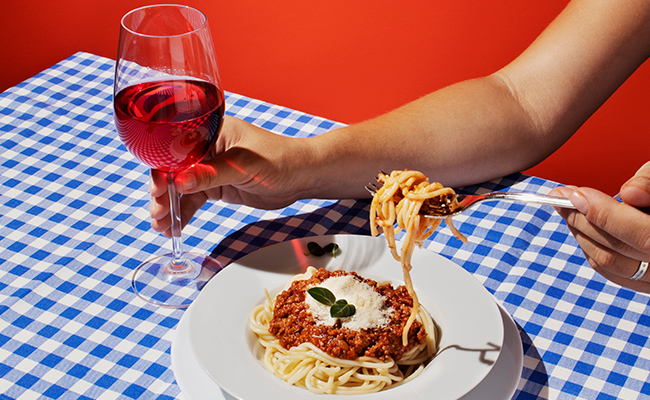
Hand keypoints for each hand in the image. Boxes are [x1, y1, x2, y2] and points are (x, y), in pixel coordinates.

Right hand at [150, 116, 315, 236]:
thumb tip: (179, 182)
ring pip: (181, 188)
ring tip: (162, 227)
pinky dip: (183, 213)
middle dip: (162, 192)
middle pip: (174, 170)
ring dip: (170, 207)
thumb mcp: (243, 166)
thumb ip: (211, 174)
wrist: (302, 176)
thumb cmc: (279, 159)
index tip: (157, 190)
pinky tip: (174, 227)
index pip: (176, 148)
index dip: (162, 169)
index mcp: (210, 132)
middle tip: (158, 213)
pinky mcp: (217, 186)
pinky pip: (194, 199)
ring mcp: (211, 168)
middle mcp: (206, 148)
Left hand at [551, 161, 649, 291]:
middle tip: (561, 197)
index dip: (605, 214)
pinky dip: (592, 249)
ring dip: (581, 235)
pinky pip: (614, 273)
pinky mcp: (649, 283)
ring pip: (612, 264)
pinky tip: (582, 228)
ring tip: (567, 208)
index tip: (576, 194)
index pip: (643, 234)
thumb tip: (629, 193)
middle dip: (582, 221)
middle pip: (618, 251)